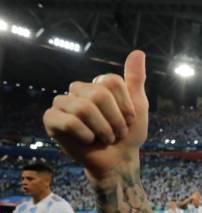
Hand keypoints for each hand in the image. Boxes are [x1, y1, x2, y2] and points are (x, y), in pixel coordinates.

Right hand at [43, 50, 148, 179]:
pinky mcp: (51, 120)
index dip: (125, 106)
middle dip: (115, 119)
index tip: (130, 120)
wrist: (118, 160)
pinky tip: (89, 140)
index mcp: (97, 84)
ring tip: (105, 138)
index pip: (111, 81)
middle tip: (117, 132)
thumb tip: (138, 52)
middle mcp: (78, 90)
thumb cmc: (128, 134)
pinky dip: (85, 135)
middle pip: (98, 94)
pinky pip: (68, 121)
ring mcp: (63, 104)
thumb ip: (135, 79)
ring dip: (102, 129)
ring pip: (84, 108)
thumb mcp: (139, 106)